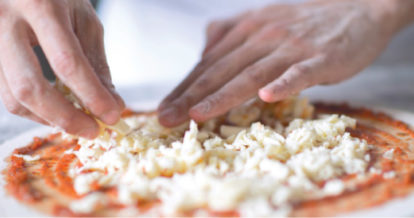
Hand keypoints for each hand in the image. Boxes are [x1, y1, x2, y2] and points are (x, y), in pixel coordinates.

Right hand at [0, 0, 123, 137]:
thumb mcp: (84, 21)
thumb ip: (95, 62)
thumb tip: (111, 104)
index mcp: (40, 6)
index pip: (67, 62)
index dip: (91, 95)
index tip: (112, 115)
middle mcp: (5, 21)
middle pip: (30, 87)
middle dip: (66, 118)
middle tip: (92, 130)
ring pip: (13, 97)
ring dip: (49, 118)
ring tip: (78, 121)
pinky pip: (6, 94)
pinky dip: (35, 110)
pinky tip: (56, 110)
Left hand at [158, 0, 413, 126]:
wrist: (358, 9)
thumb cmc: (305, 23)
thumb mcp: (262, 21)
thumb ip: (230, 34)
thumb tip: (204, 51)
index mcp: (246, 31)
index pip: (208, 64)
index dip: (183, 88)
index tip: (162, 110)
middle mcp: (262, 37)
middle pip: (221, 70)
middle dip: (190, 96)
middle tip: (165, 119)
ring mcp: (291, 47)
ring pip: (251, 73)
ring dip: (223, 95)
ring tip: (198, 115)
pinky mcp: (321, 58)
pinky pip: (299, 73)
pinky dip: (284, 84)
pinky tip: (268, 97)